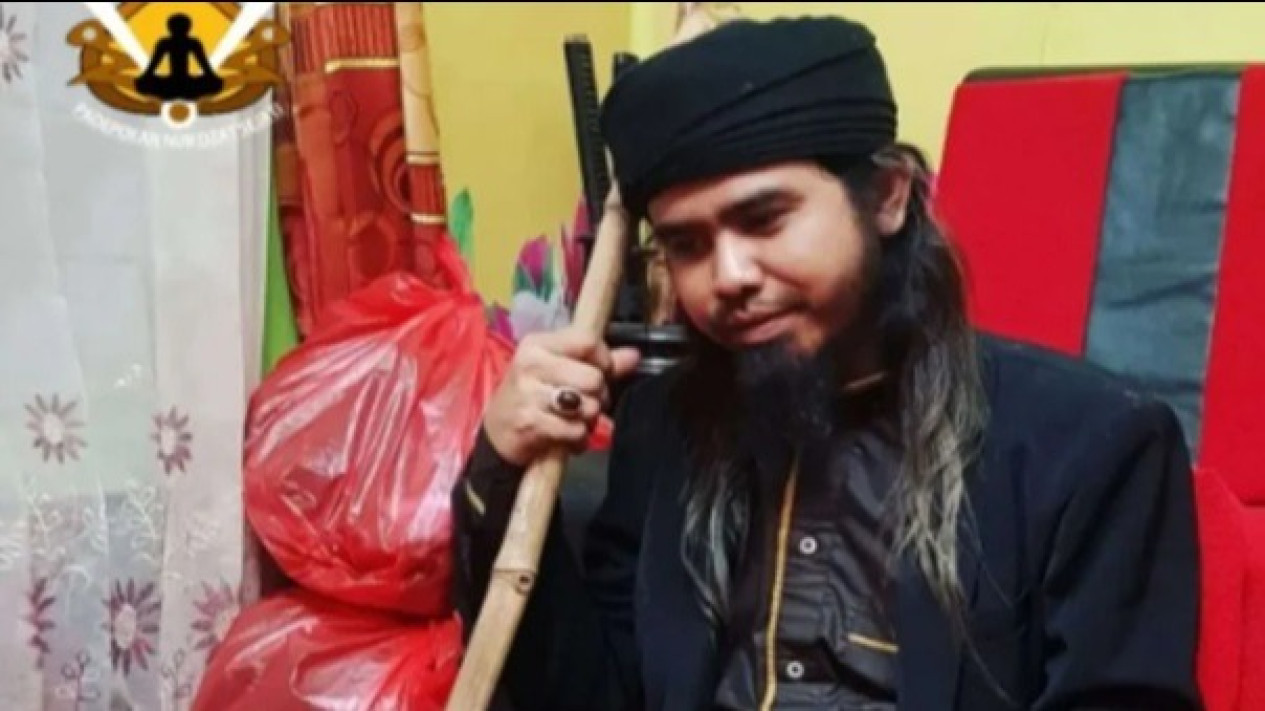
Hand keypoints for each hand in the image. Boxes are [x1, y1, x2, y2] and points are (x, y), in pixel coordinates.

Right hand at [484, 327, 640, 466]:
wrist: (497, 433)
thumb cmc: (531, 397)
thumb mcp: (558, 372)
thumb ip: (599, 363)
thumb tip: (634, 355)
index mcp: (538, 345)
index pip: (588, 341)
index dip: (604, 361)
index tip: (600, 373)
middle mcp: (531, 365)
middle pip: (593, 377)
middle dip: (598, 397)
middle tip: (585, 403)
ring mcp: (528, 394)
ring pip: (588, 405)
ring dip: (589, 420)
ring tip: (574, 420)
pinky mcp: (530, 423)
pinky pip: (576, 430)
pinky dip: (578, 439)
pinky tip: (566, 436)